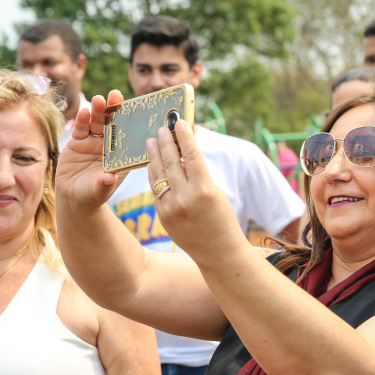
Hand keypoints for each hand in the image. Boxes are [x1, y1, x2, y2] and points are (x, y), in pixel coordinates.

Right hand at [55, 91, 125, 208]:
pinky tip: (83, 112)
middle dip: (114, 109)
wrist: (74, 197)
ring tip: (99, 100)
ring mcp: (94, 142)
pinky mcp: (78, 142)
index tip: (135, 109)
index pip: (128, 135)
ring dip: (98, 111)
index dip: (131, 122)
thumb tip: (110, 178)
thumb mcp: (100, 190)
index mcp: (121, 155)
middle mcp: (109, 145)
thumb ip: (104, 183)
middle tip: (116, 95)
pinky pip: (81, 129)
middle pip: (113, 124)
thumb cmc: (93, 194)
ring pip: (97, 123)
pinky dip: (82, 121)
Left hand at [145, 119, 247, 265]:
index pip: (191, 156)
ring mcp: (171, 208)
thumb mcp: (215, 193)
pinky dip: (153, 175)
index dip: (185, 137)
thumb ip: (198, 175)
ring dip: (155, 156)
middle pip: (171, 162)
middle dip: (166, 142)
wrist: (218, 251)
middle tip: (161, 129)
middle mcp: (185, 198)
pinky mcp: (162, 216)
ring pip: (159, 175)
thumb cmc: (222, 219)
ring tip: (152, 141)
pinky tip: (152, 164)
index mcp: (204, 190)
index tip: (179, 123)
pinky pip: (155, 190)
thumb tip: (183, 154)